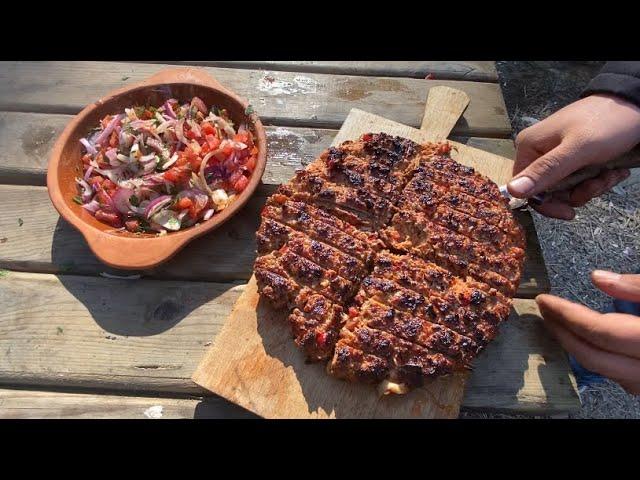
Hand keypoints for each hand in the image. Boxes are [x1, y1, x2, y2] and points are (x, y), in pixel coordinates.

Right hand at [508, 94, 639, 218]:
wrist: (637, 105)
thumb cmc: (606, 124)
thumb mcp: (577, 150)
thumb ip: (545, 171)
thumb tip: (511, 191)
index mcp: (529, 148)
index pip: (525, 189)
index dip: (546, 204)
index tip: (569, 211)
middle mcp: (539, 152)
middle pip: (549, 192)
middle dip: (576, 193)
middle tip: (596, 184)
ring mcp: (557, 155)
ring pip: (567, 189)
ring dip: (591, 187)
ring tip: (609, 174)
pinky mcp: (575, 158)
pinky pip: (580, 181)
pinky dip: (598, 180)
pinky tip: (612, 171)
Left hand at [536, 271, 639, 394]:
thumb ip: (636, 287)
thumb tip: (597, 278)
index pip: (598, 331)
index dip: (567, 315)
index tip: (543, 300)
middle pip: (592, 356)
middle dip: (561, 332)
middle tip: (543, 311)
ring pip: (602, 370)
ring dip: (574, 346)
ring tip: (556, 321)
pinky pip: (616, 374)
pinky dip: (595, 355)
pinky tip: (583, 338)